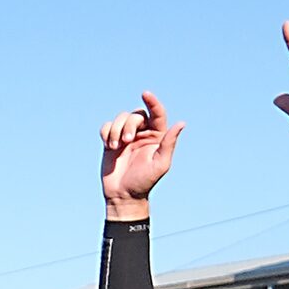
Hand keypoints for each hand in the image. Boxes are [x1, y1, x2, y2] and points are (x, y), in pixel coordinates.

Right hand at [97, 92, 181, 213]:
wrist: (124, 195)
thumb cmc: (145, 182)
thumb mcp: (160, 163)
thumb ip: (169, 143)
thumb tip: (181, 123)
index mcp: (157, 136)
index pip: (157, 113)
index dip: (152, 102)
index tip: (146, 94)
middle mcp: (142, 133)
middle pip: (136, 115)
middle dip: (129, 124)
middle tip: (126, 141)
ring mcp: (126, 136)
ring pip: (120, 118)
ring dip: (116, 129)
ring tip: (115, 146)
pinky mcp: (111, 141)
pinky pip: (106, 126)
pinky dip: (106, 132)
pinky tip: (108, 145)